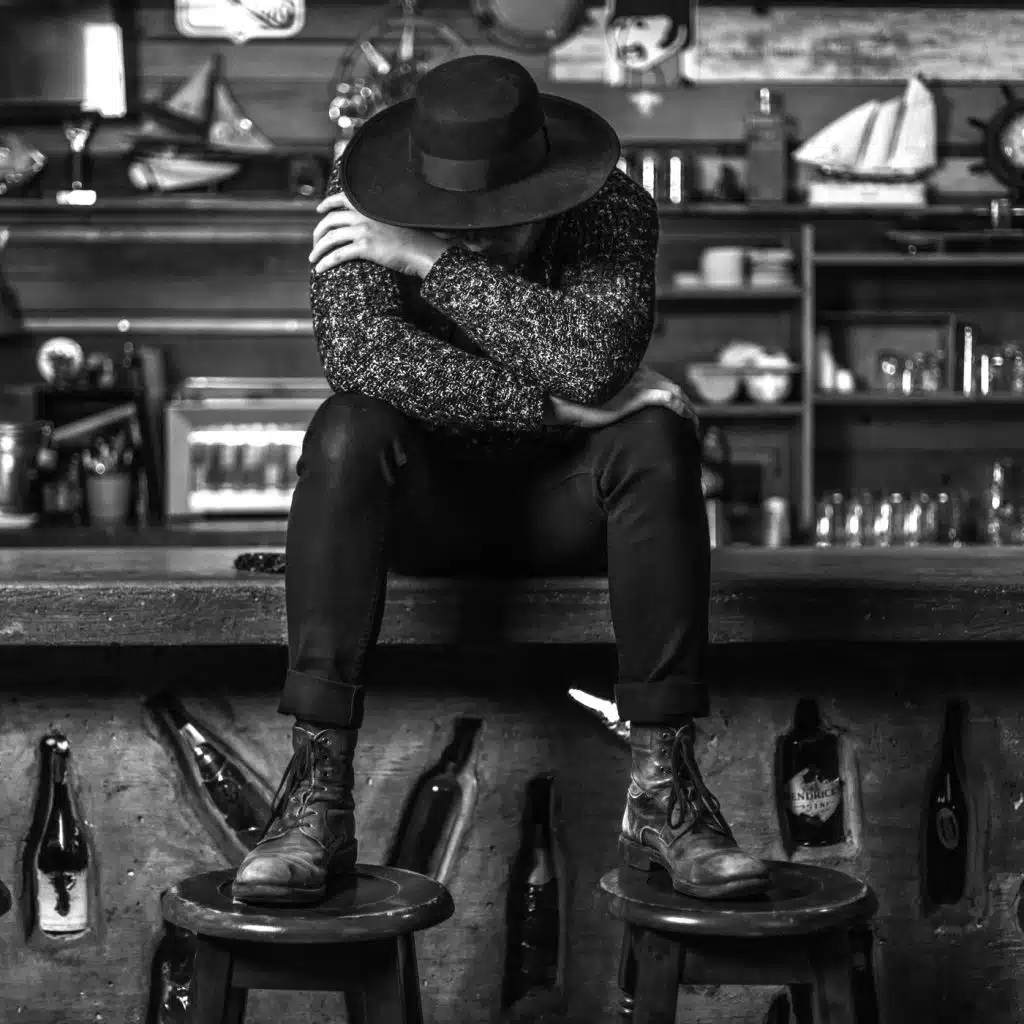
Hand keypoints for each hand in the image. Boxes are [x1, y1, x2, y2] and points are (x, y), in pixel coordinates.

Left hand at [309, 192, 448, 277]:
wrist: (422, 250)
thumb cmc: (413, 238)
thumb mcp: (394, 219)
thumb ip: (378, 217)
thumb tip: (369, 224)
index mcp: (369, 207)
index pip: (342, 198)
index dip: (327, 203)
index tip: (319, 209)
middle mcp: (363, 216)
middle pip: (330, 221)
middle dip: (318, 233)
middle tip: (315, 243)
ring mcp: (363, 231)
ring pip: (330, 238)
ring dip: (318, 249)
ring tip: (313, 259)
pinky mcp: (365, 247)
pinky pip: (338, 254)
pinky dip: (326, 261)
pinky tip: (320, 268)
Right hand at [548, 365, 697, 429]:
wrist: (567, 398)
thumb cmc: (575, 400)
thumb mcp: (594, 396)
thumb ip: (607, 397)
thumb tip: (608, 410)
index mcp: (627, 372)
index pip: (656, 381)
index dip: (668, 394)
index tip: (675, 410)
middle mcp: (636, 374)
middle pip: (669, 384)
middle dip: (683, 401)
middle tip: (691, 420)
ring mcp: (639, 383)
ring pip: (674, 391)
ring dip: (687, 407)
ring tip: (694, 424)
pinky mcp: (639, 395)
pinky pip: (670, 400)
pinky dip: (683, 409)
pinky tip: (689, 420)